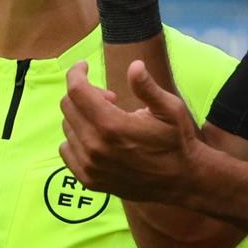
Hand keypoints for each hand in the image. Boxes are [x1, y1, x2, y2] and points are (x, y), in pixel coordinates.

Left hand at [60, 60, 203, 205]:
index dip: (77, 72)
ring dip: (82, 116)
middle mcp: (96, 147)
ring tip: (108, 120)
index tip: (84, 66)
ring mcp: (90, 166)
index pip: (76, 90)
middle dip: (84, 93)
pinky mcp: (89, 180)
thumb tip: (134, 66)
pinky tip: (98, 139)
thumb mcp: (170, 109)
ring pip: (67, 127)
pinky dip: (77, 138)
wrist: (181, 181)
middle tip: (110, 98)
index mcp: (113, 126)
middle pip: (68, 106)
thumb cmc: (177, 142)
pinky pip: (66, 150)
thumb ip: (147, 87)